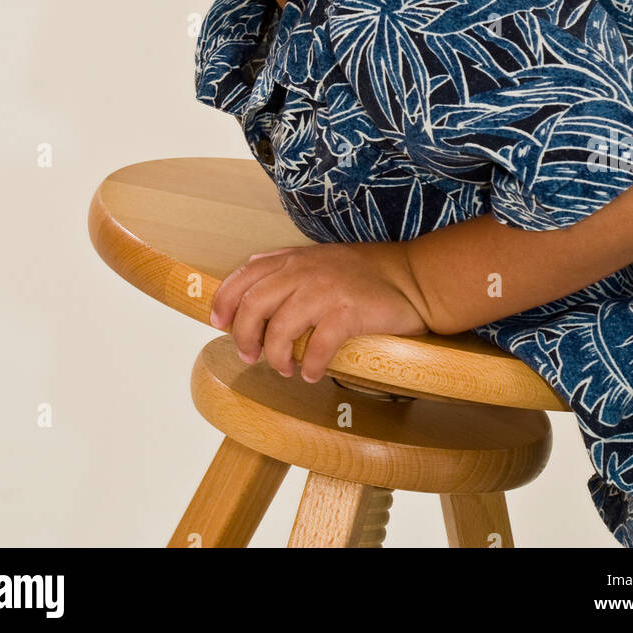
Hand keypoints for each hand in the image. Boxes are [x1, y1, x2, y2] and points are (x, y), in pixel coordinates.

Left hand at [208, 240, 430, 383]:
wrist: (414, 278)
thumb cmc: (365, 275)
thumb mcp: (319, 261)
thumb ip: (286, 272)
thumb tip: (249, 295)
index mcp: (294, 258)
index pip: (244, 276)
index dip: (225, 302)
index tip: (219, 324)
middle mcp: (305, 271)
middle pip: (254, 306)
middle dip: (245, 337)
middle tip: (251, 357)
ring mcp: (326, 291)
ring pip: (280, 330)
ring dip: (276, 358)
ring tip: (286, 369)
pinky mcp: (348, 313)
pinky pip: (317, 348)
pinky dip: (309, 366)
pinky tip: (312, 374)